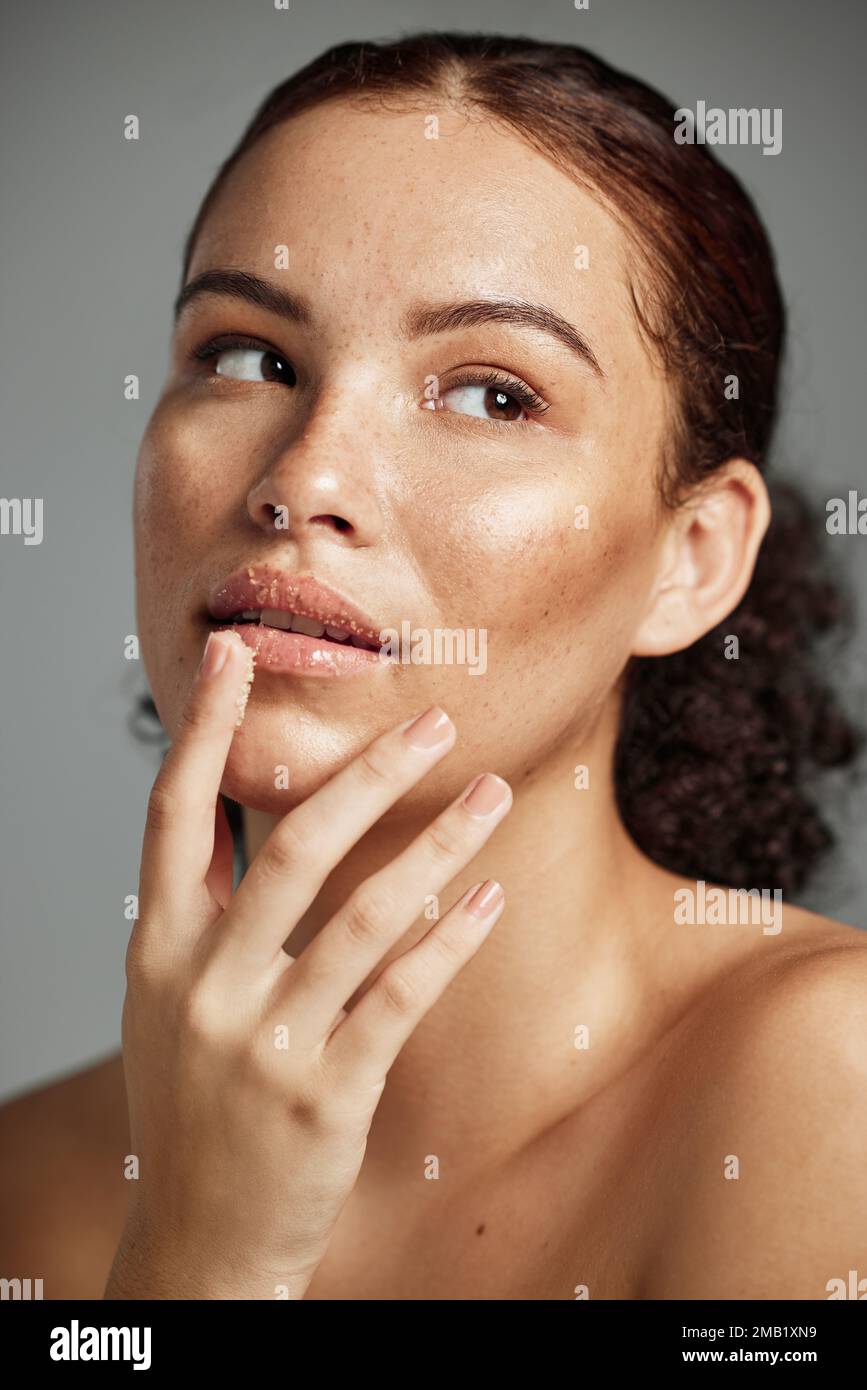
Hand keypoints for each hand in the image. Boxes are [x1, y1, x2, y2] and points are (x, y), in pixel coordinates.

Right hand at [104, 629, 510, 1298]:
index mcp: (158, 950)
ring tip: (493, 792)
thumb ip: (200, 914)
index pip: (174, 814)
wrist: (201, 1237)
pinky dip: (450, 938)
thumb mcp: (167, 1003)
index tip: (233, 654)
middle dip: (368, 773)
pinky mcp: (328, 1092)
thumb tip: (235, 815)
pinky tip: (490, 895)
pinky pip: (402, 994)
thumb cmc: (193, 1102)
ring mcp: (266, 1041)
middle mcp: (205, 985)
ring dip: (439, 843)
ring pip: (365, 913)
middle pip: (292, 847)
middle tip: (435, 721)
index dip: (203, 730)